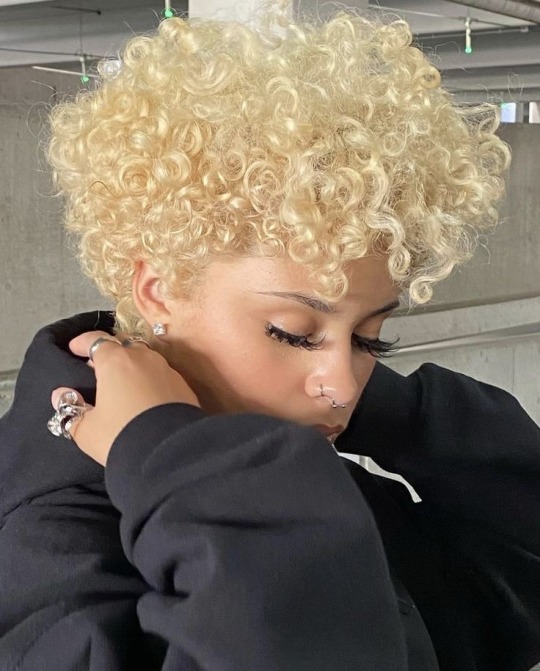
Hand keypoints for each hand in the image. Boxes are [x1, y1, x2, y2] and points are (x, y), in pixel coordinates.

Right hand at [51, 330, 199, 465]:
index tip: (74, 348)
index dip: (83, 342)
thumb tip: (61, 394)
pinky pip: (161, 375)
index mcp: (116, 361)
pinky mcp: (184, 386)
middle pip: (123, 346)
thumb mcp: (87, 430)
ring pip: (145, 359)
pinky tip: (145, 397)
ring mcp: (167, 370)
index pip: (96, 341)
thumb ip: (71, 410)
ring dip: (132, 366)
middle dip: (109, 353)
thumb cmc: (122, 435)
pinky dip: (150, 380)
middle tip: (97, 369)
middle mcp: (143, 358)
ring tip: (122, 383)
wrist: (170, 453)